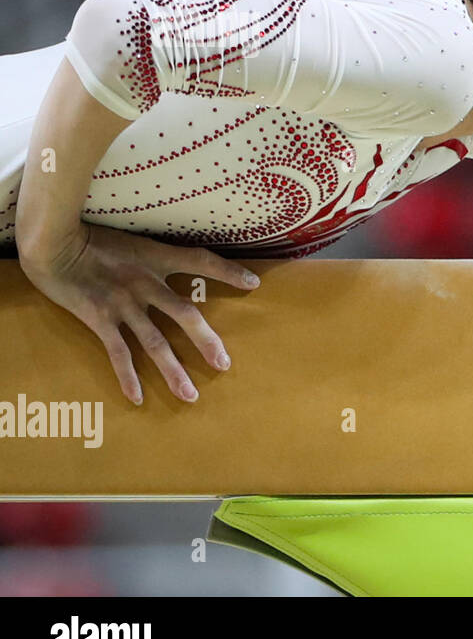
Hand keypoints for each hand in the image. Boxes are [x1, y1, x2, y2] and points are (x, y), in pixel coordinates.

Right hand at [18, 222, 259, 404]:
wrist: (53, 243)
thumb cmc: (92, 240)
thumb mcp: (133, 242)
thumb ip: (155, 256)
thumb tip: (175, 264)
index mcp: (156, 258)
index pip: (201, 261)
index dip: (228, 271)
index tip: (253, 283)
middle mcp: (146, 282)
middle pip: (185, 314)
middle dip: (206, 341)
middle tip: (223, 365)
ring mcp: (124, 303)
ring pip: (155, 343)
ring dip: (173, 371)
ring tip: (189, 396)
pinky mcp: (100, 318)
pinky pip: (118, 353)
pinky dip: (129, 376)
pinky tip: (139, 397)